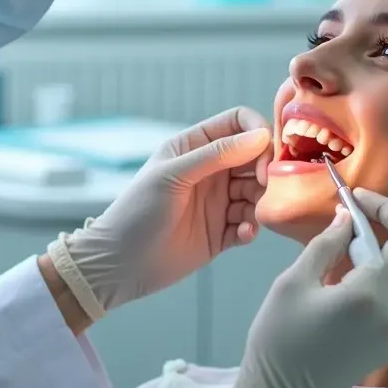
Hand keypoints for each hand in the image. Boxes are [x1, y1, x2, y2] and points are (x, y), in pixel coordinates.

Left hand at [46, 107, 272, 319]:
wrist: (120, 264)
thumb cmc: (137, 212)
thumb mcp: (174, 176)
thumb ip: (216, 155)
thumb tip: (259, 136)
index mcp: (195, 146)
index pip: (239, 124)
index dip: (258, 133)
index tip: (267, 155)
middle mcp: (211, 170)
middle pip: (256, 158)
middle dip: (266, 171)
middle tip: (264, 188)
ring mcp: (218, 201)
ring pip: (258, 192)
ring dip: (261, 202)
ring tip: (250, 217)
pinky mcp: (222, 232)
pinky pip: (250, 224)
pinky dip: (251, 228)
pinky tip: (240, 235)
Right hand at [207, 189, 387, 387]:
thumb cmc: (279, 335)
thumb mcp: (294, 281)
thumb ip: (327, 244)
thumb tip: (347, 218)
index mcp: (373, 293)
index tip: (357, 199)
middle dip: (376, 234)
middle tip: (338, 229)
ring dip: (376, 259)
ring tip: (336, 261)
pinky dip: (379, 283)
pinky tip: (346, 288)